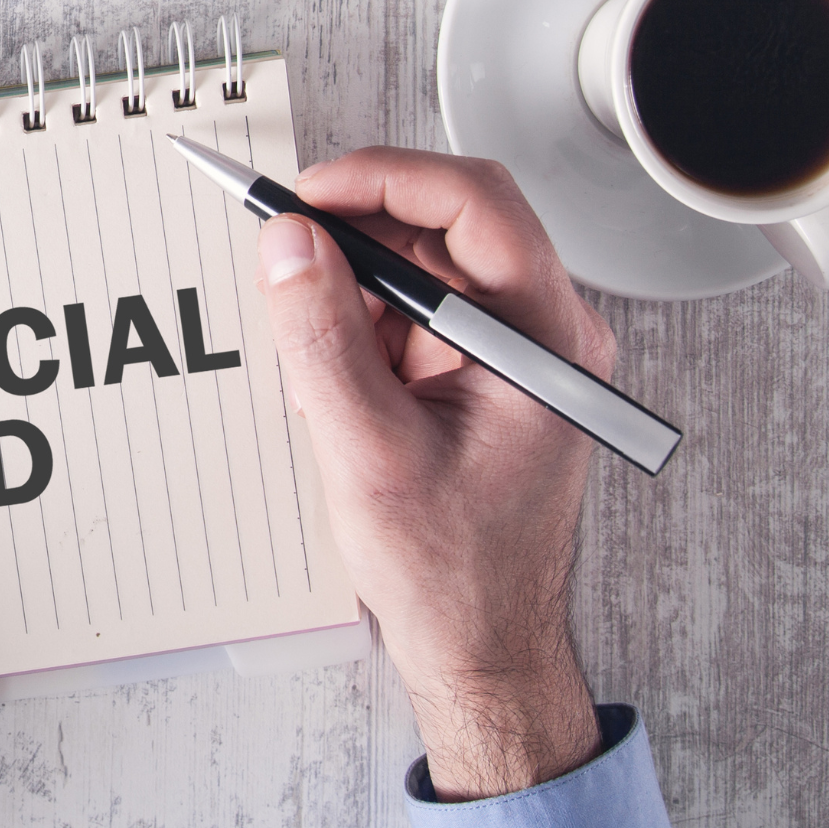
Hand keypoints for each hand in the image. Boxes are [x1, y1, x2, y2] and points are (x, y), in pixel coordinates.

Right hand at [256, 148, 614, 800]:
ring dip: (355, 279)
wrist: (483, 647)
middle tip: (283, 243)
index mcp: (545, 340)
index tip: (306, 195)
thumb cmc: (451, 571)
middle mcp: (544, 333)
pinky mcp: (482, 374)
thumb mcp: (368, 452)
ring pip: (427, 264)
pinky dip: (363, 321)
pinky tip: (327, 370)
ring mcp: (516, 352)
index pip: (475, 205)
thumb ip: (323, 339)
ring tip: (302, 330)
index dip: (384, 179)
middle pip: (450, 224)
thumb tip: (287, 243)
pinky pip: (417, 312)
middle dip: (358, 227)